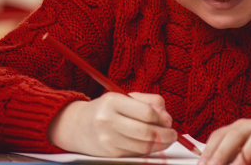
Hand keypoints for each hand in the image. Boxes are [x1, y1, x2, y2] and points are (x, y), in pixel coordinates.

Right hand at [49, 92, 178, 156]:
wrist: (77, 126)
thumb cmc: (106, 110)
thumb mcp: (123, 98)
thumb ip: (149, 102)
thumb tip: (167, 118)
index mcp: (112, 101)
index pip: (147, 113)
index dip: (162, 118)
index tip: (167, 120)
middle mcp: (108, 120)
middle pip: (147, 132)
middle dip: (166, 135)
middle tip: (173, 134)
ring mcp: (108, 138)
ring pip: (144, 146)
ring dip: (161, 144)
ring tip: (165, 139)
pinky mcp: (110, 152)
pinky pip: (137, 153)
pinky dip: (148, 150)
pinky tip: (150, 144)